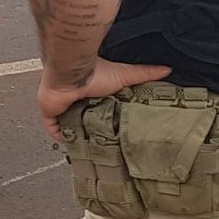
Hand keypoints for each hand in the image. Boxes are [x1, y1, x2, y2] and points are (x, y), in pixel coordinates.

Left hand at [36, 59, 170, 140]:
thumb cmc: (96, 72)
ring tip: (88, 149)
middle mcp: (75, 98)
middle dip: (89, 129)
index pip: (97, 106)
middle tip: (102, 145)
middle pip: (81, 117)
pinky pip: (52, 128)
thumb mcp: (126, 75)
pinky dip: (60, 137)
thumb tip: (168, 69)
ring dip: (75, 134)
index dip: (104, 118)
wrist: (72, 73)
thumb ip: (146, 74)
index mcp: (90, 90)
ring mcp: (61, 106)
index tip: (114, 131)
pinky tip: (70, 146)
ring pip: (67, 124)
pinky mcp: (49, 112)